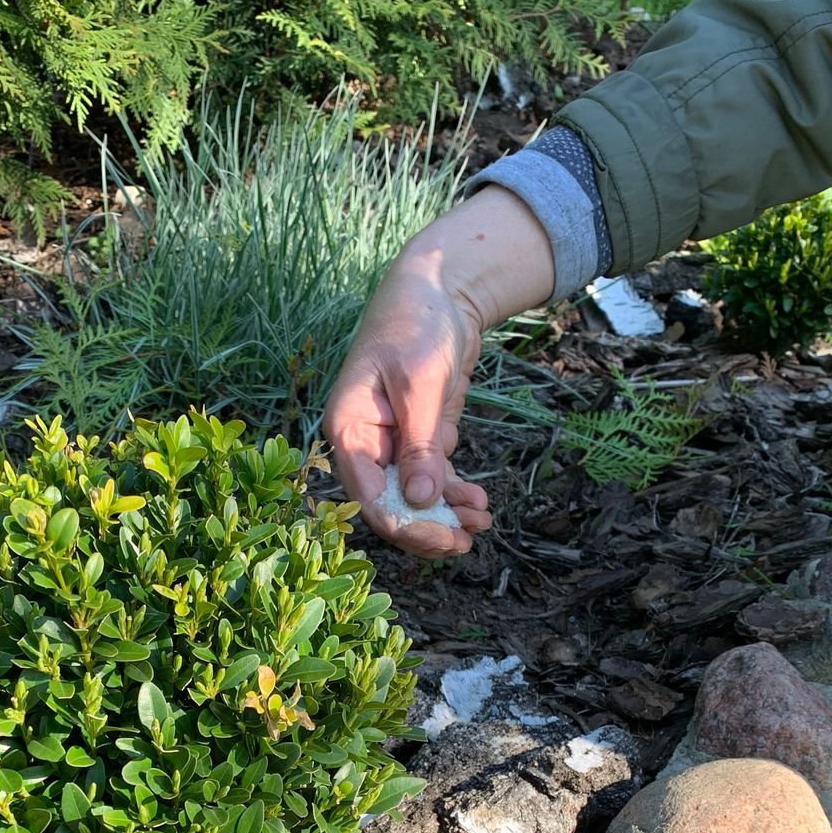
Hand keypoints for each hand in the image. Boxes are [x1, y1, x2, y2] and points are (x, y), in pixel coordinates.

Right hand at [324, 186, 555, 556]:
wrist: (438, 290)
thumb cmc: (417, 323)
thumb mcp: (421, 382)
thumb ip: (420, 443)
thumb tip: (422, 499)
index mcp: (348, 428)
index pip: (368, 496)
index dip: (404, 524)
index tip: (443, 537)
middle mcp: (364, 444)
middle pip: (390, 506)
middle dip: (428, 528)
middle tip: (467, 542)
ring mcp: (392, 445)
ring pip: (414, 499)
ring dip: (447, 517)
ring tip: (483, 523)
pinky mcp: (419, 441)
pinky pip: (432, 480)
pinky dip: (455, 495)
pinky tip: (480, 504)